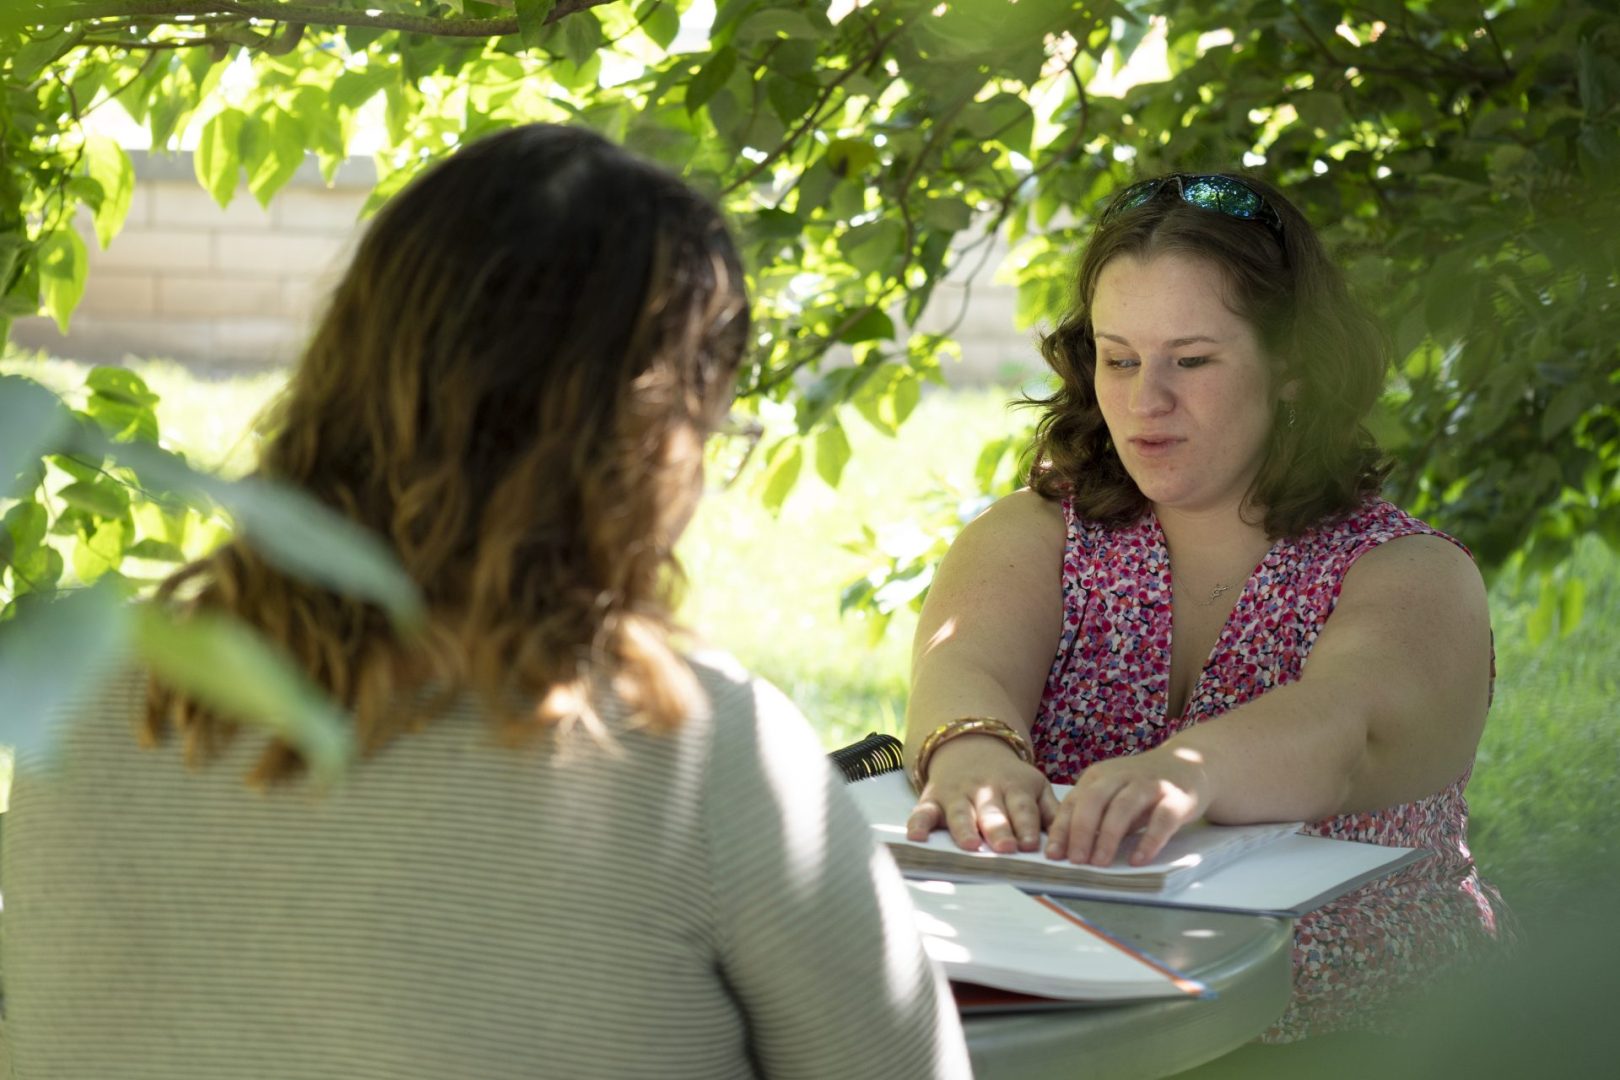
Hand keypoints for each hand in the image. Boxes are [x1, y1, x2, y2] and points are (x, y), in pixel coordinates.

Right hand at [906, 736, 1058, 853]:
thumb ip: (1051, 811)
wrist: (969, 746)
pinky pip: (923, 811)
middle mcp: (984, 790)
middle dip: (998, 829)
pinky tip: (916, 838)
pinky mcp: (933, 799)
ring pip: (960, 813)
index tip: (1030, 845)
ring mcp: (957, 794)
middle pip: (992, 811)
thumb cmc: (1008, 778)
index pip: (1022, 808)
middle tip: (1005, 848)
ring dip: (964, 829)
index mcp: (1015, 787)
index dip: (1026, 826)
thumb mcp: (1034, 785)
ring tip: (970, 846)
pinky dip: (918, 824)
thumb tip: (1070, 841)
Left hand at [1046, 744, 1212, 866]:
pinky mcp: (1176, 797)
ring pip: (1123, 807)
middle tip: (1076, 860)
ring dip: (1109, 837)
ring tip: (1100, 863)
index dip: (1061, 828)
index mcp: (1099, 776)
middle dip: (1081, 831)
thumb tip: (1066, 850)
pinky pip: (1161, 819)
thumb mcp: (1112, 796)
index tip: (1052, 854)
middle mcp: (1121, 775)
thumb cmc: (1142, 787)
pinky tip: (1138, 860)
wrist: (1191, 764)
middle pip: (1094, 800)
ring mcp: (1149, 784)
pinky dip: (1148, 841)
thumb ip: (1093, 816)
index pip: (1074, 802)